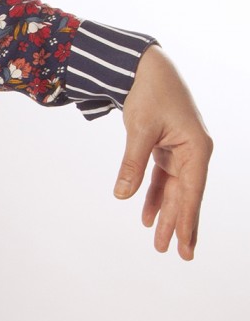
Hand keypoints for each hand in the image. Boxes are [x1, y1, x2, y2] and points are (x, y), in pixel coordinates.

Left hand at [114, 45, 211, 259]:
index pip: (192, 192)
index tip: (185, 244)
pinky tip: (148, 216)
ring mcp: (181, 151)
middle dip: (179, 224)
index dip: (188, 220)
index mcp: (196, 148)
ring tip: (159, 242)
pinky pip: (162, 179)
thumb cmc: (149, 92)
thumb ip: (133, 164)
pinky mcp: (167, 148)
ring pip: (174, 190)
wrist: (144, 67)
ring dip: (166, 214)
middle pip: (186, 196)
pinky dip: (154, 196)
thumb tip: (123, 195)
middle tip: (177, 254)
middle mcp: (194, 152)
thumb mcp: (140, 129)